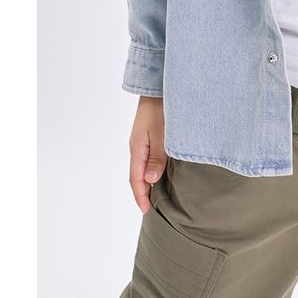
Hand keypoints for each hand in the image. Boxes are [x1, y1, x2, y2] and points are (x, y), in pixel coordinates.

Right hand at [129, 95, 166, 213]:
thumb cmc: (161, 108)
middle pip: (138, 175)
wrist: (158, 86)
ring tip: (157, 195)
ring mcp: (142, 141)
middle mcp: (137, 146)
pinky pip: (148, 158)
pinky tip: (162, 172)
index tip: (147, 211)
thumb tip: (150, 181)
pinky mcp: (149, 135)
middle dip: (144, 192)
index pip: (136, 179)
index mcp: (137, 148)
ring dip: (149, 181)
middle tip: (152, 208)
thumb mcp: (162, 134)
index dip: (141, 196)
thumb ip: (157, 157)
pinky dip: (153, 169)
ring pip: (143, 167)